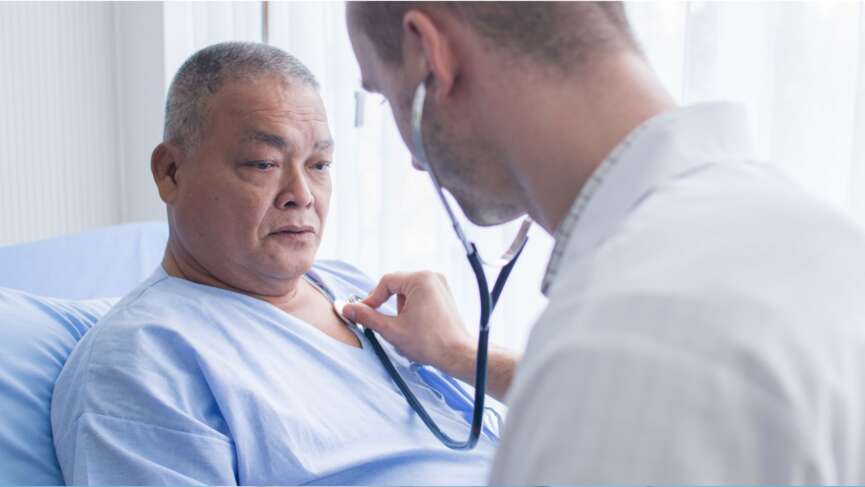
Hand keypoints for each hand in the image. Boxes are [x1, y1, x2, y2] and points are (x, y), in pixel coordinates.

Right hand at [342, 271, 474, 372]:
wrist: (457, 355)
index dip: (372, 299)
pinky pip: (420, 296)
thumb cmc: (429, 342)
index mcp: (420, 279)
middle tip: (388, 325)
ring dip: (401, 308)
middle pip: (397, 286)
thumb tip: (346, 308)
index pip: (386, 282)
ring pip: (407, 292)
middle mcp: (432, 277)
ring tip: (409, 328)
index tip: (363, 314)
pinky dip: (413, 309)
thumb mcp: (392, 330)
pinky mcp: (444, 295)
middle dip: (389, 306)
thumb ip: (367, 317)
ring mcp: (440, 285)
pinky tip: (419, 327)